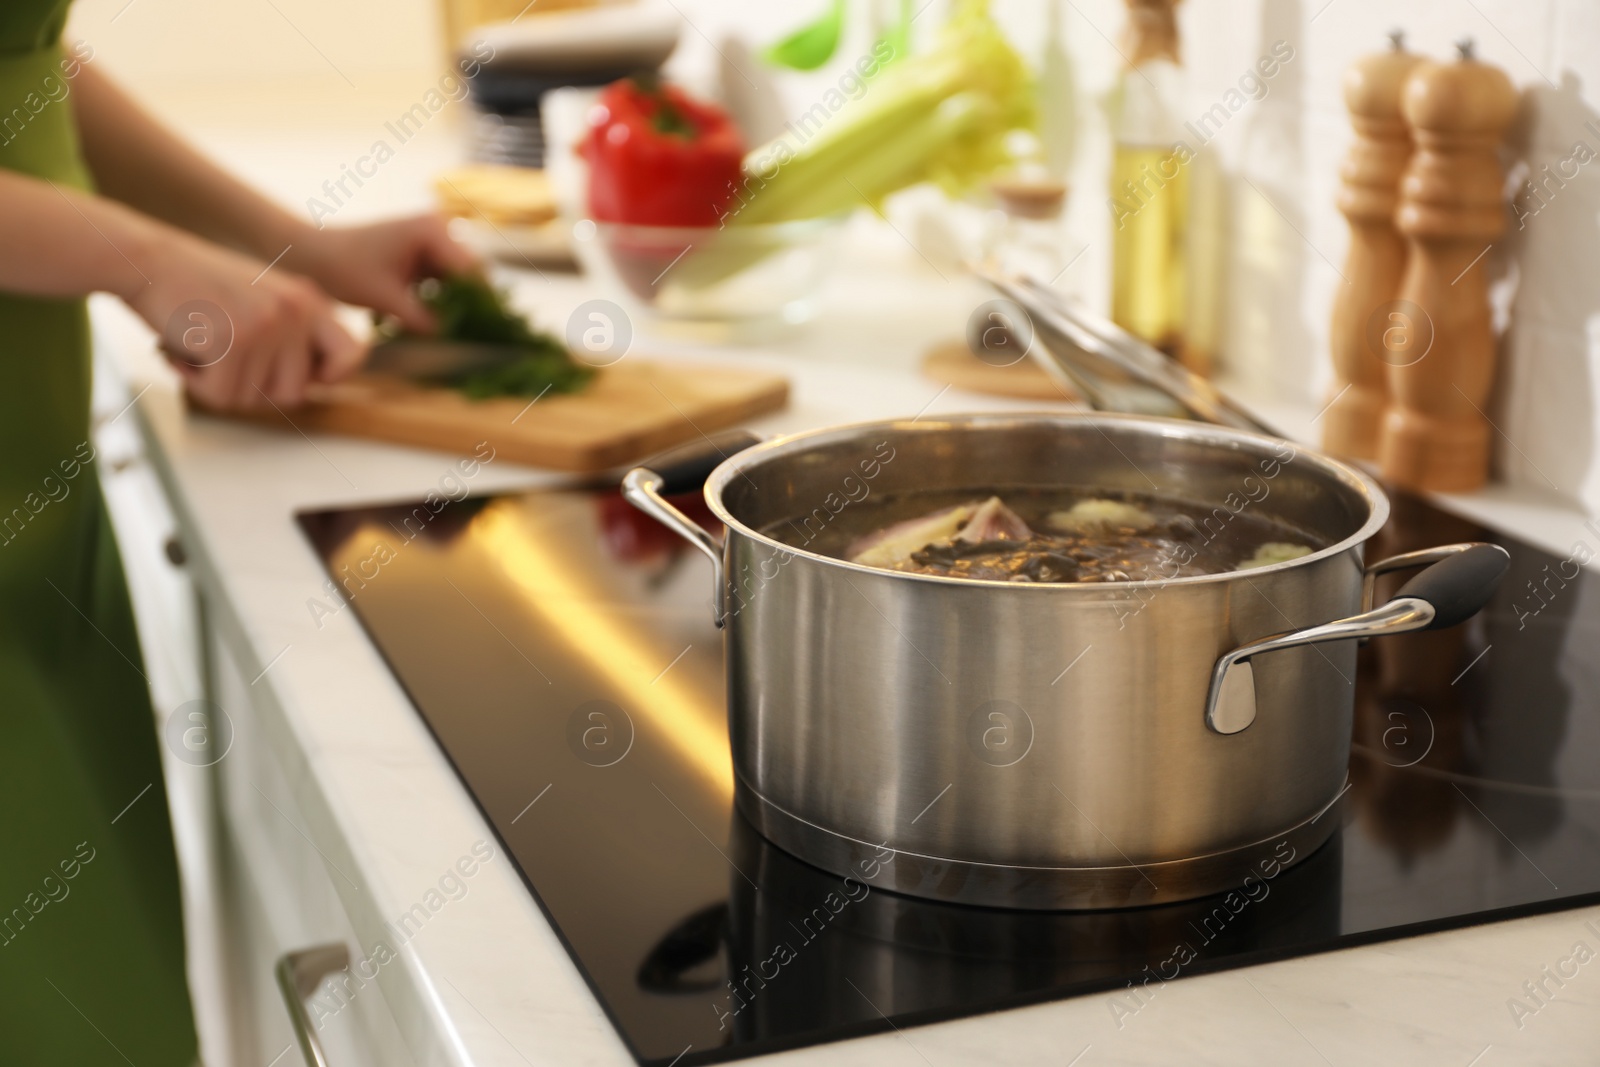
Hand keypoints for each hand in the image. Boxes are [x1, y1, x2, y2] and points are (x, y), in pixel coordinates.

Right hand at [126, 231, 361, 411]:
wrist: (145, 260)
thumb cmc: (198, 288)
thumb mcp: (263, 298)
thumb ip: (294, 334)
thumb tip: (321, 384)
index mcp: (309, 300)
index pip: (352, 354)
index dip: (332, 377)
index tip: (309, 379)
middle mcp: (296, 311)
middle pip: (295, 393)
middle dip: (256, 388)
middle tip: (226, 359)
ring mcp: (267, 325)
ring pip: (254, 399)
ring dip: (222, 385)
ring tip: (203, 347)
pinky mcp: (234, 340)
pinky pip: (221, 396)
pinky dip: (196, 385)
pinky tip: (184, 354)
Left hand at [286, 214, 478, 333]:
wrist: (313, 254)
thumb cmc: (344, 269)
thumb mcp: (386, 299)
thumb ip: (422, 319)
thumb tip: (450, 337)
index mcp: (432, 232)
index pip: (472, 271)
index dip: (479, 303)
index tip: (480, 331)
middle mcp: (437, 229)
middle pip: (469, 274)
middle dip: (467, 304)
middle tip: (465, 335)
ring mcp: (430, 240)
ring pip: (458, 279)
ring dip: (454, 304)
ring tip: (449, 330)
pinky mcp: (422, 252)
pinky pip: (443, 279)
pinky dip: (439, 299)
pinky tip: (432, 320)